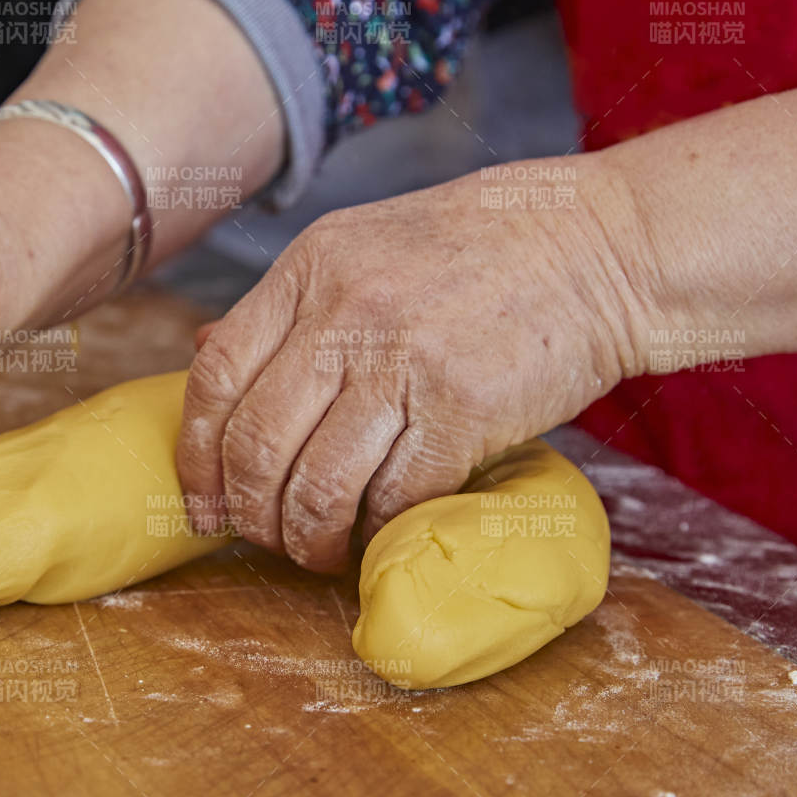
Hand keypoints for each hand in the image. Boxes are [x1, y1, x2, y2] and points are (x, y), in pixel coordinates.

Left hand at [176, 157, 649, 571]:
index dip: (196, 456)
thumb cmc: (480, 251)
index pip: (216, 376)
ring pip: (319, 485)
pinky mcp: (463, 409)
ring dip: (309, 538)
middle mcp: (345, 311)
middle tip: (263, 539)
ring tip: (318, 551)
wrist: (600, 246)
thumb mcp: (363, 248)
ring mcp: (404, 360)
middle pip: (257, 443)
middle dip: (250, 513)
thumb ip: (288, 309)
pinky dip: (379, 530)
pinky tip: (380, 533)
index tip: (203, 502)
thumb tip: (201, 355)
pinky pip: (395, 497)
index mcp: (310, 268)